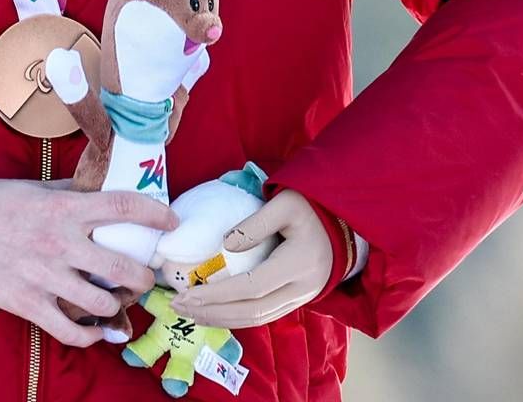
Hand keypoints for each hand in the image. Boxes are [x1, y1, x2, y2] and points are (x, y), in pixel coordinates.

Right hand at [0, 178, 179, 347]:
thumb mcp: (34, 188)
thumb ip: (70, 194)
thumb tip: (102, 192)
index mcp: (63, 207)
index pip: (124, 207)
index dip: (156, 214)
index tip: (171, 222)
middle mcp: (59, 242)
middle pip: (124, 267)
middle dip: (144, 276)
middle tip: (147, 275)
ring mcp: (43, 276)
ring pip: (103, 303)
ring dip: (119, 305)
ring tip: (121, 300)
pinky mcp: (26, 304)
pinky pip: (71, 331)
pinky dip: (92, 335)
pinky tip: (99, 329)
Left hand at [166, 189, 328, 329]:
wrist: (345, 224)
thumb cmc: (312, 207)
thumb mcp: (286, 203)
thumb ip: (257, 223)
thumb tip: (225, 244)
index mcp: (298, 263)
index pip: (252, 287)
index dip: (218, 294)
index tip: (188, 293)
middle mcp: (301, 288)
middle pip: (251, 311)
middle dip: (212, 312)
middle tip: (178, 306)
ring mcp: (301, 298)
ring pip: (257, 319)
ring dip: (221, 319)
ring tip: (189, 314)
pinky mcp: (296, 301)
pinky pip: (263, 316)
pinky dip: (236, 318)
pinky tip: (214, 313)